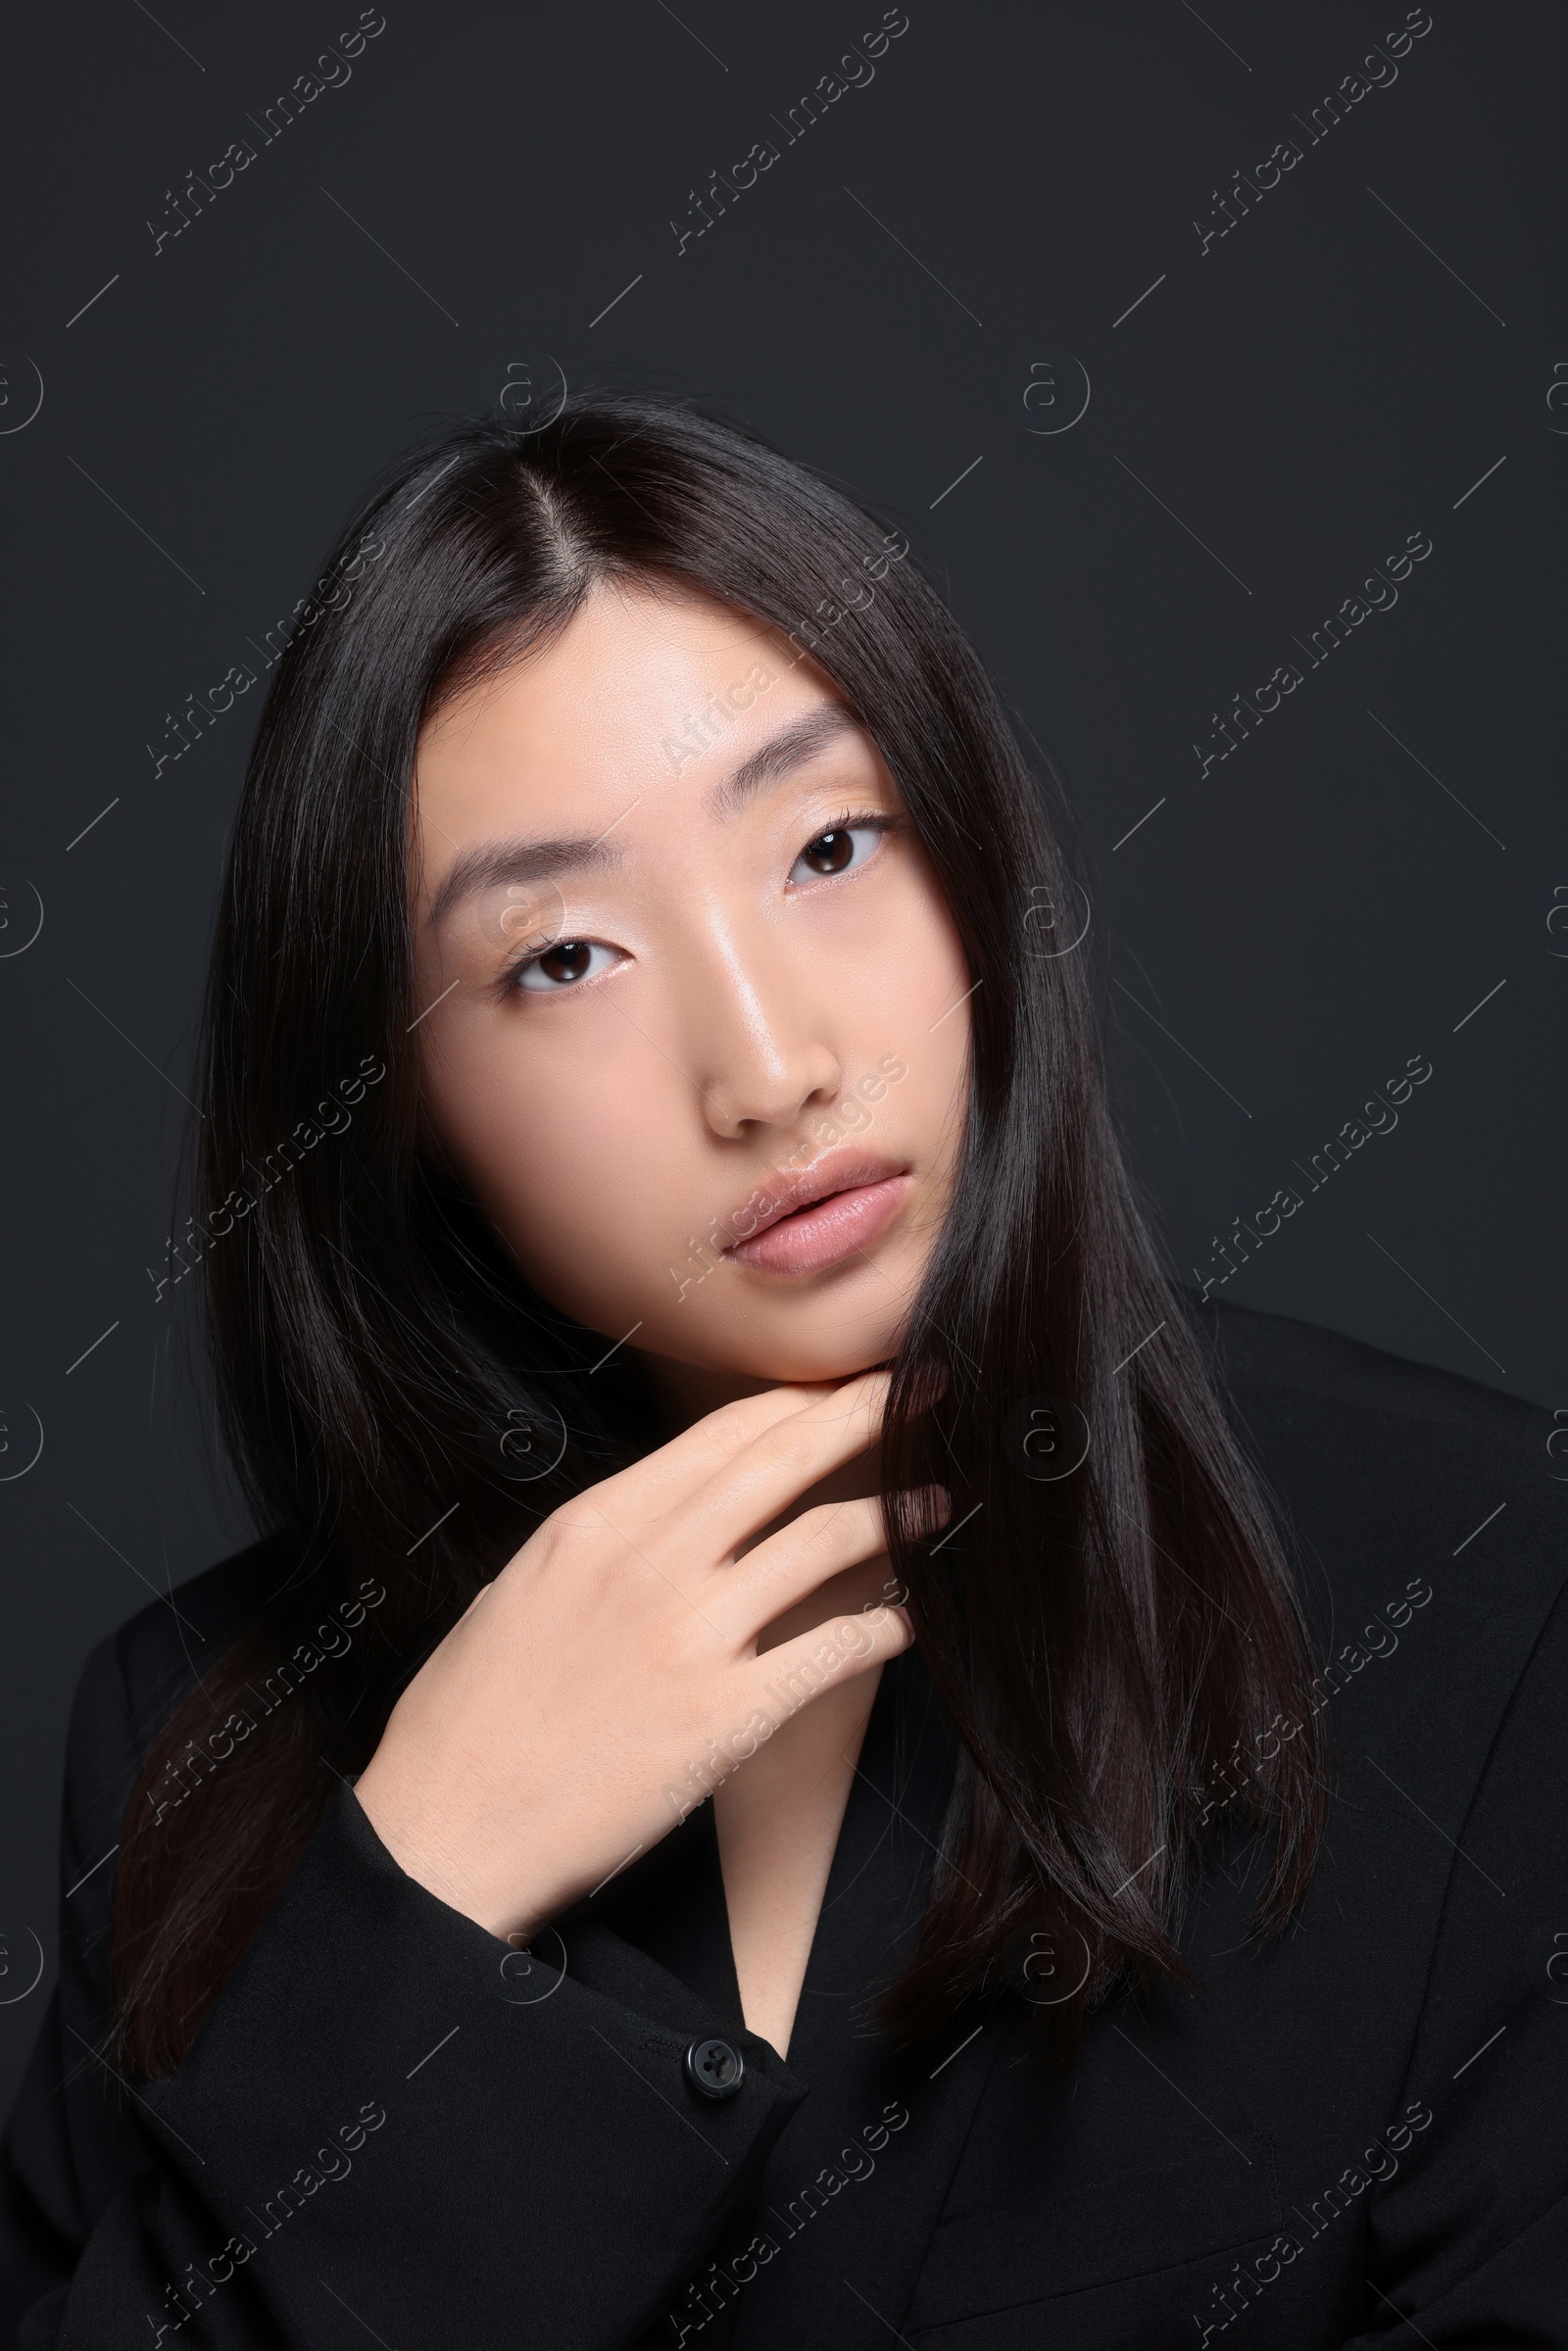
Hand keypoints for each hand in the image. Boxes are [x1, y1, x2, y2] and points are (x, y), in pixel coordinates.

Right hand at [353, 1371, 914, 1940]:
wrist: (446, 1834)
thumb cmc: (468, 1722)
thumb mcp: (520, 1591)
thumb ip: (601, 1543)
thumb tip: (668, 1515)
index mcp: (594, 1523)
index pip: (724, 1432)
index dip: (801, 1399)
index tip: (846, 1384)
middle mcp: (649, 1561)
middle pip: (785, 1458)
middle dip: (869, 1411)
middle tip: (928, 1389)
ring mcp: (692, 1636)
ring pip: (825, 1540)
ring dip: (897, 1514)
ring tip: (938, 1502)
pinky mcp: (727, 1716)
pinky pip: (835, 1650)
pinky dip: (887, 1627)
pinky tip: (912, 1621)